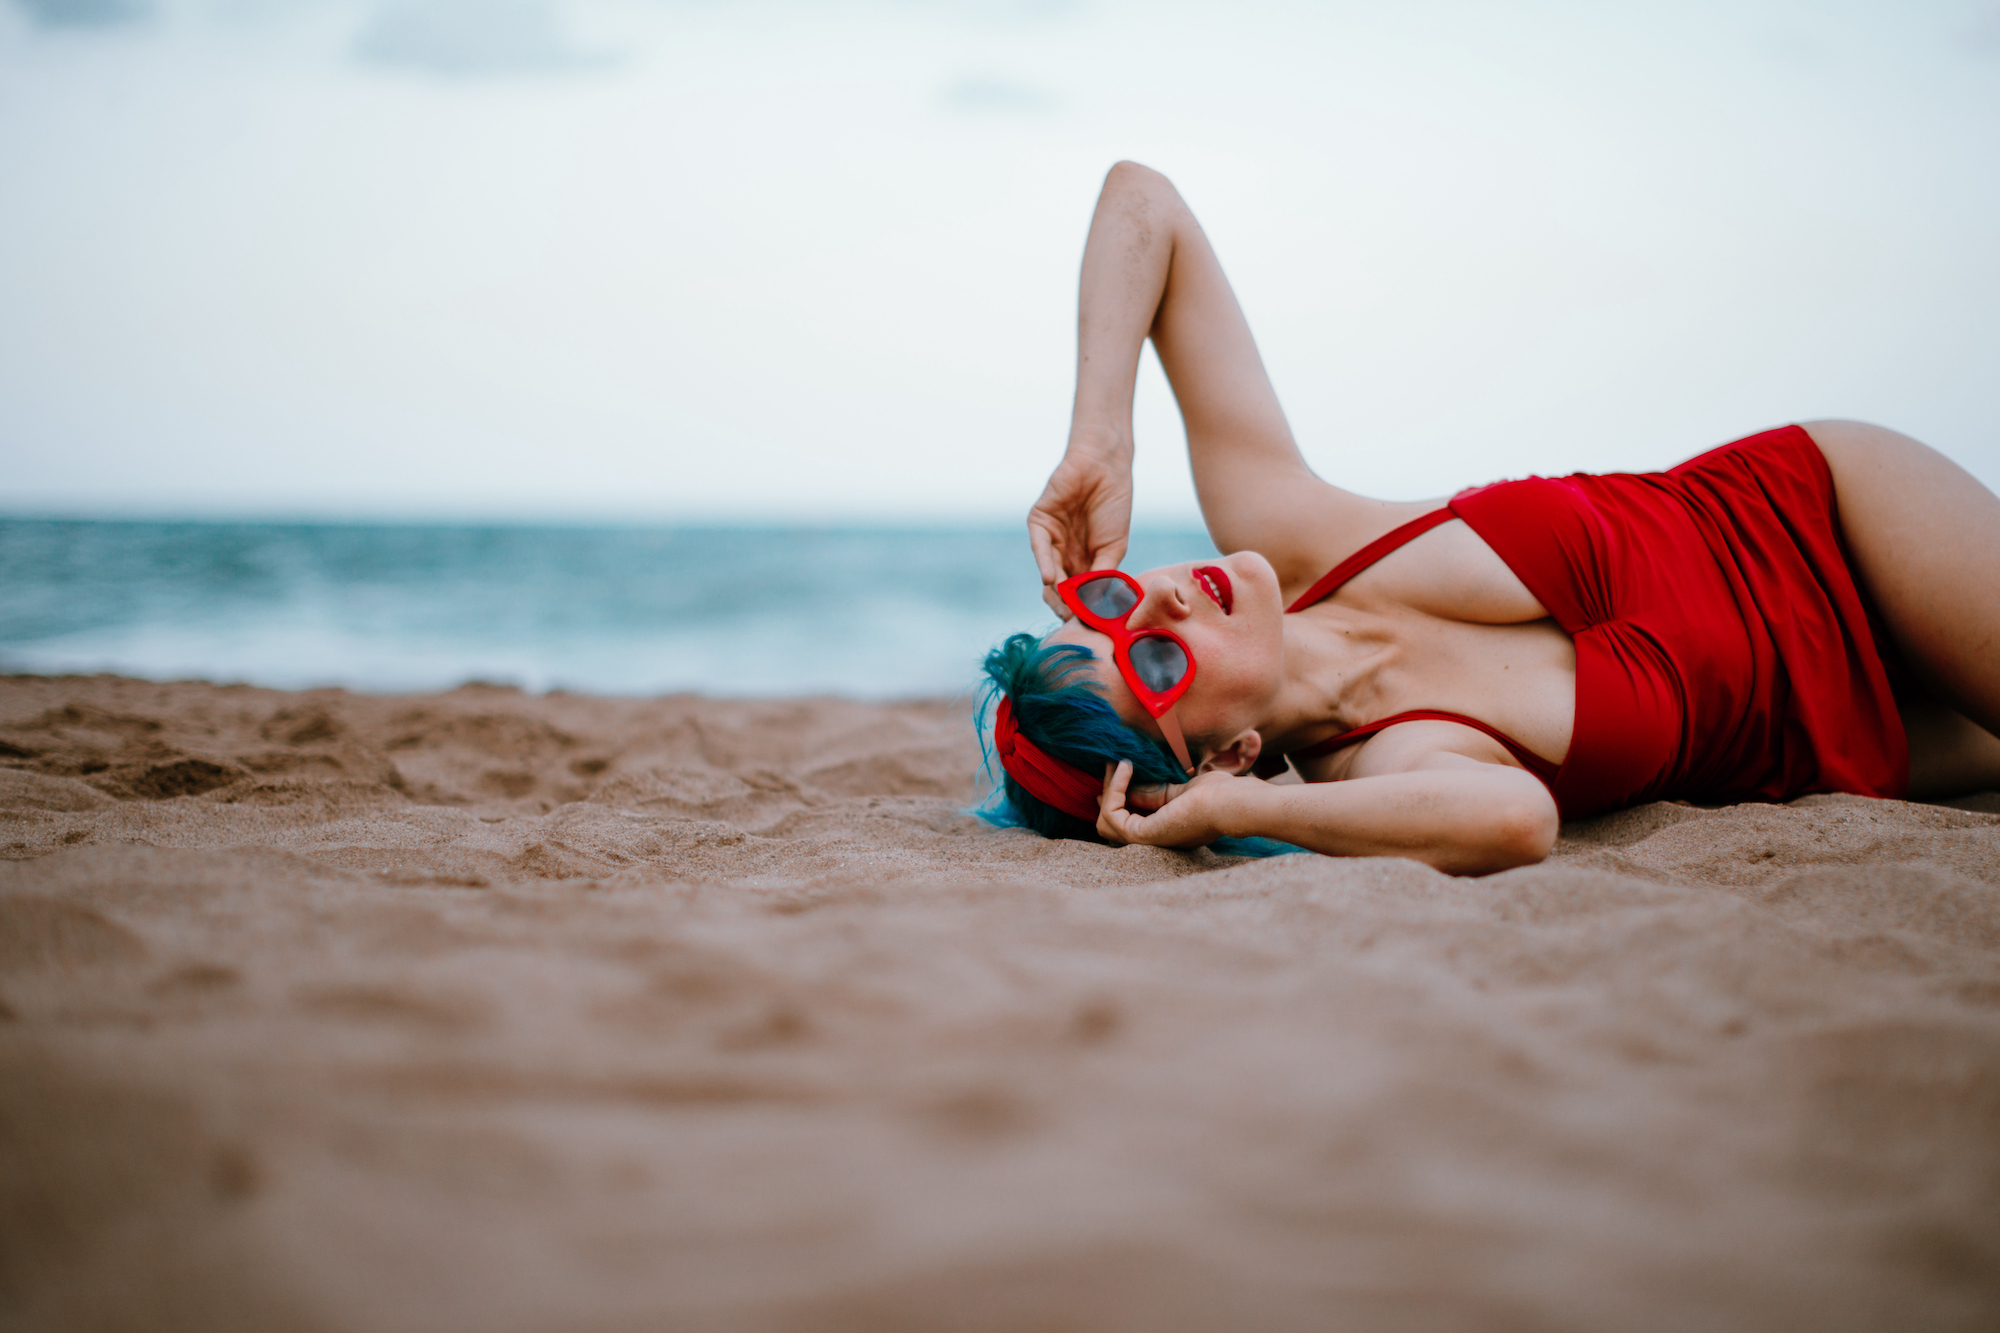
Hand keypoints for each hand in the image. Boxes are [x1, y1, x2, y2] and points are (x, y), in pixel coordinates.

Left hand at [1027, 430, 1132, 617]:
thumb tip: (1097, 605)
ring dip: (1054, 589)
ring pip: (1048, 570)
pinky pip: (1039, 546)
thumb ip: (1103, 575)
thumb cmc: (1114, 506)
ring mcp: (1050, 539)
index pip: (1076, 592)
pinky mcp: (1039, 522)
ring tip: (1060, 605)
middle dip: (1064, 604)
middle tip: (1070, 620)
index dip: (1079, 608)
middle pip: (1058, 586)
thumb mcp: (1114, 548)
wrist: (1106, 468)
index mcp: (1082, 561)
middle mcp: (1063, 554)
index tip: (1086, 625)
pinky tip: (1049, 578)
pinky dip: (1044, 563)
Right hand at [1096, 760, 1241, 847]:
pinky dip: (1114, 790)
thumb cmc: (1219, 795)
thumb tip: (1132, 787)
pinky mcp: (1144, 834)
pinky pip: (1112, 815)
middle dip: (1107, 795)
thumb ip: (1157, 793)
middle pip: (1109, 828)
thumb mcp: (1181, 791)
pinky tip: (1125, 769)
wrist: (1232, 803)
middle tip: (1112, 767)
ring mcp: (1148, 842)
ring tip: (1117, 766)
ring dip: (1108, 791)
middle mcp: (1154, 842)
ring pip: (1105, 824)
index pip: (1126, 822)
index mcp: (1165, 834)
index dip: (1116, 797)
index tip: (1118, 768)